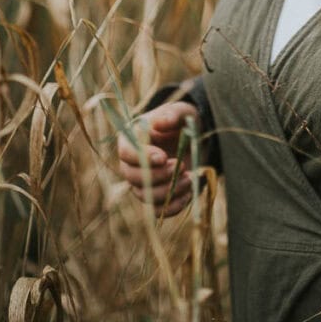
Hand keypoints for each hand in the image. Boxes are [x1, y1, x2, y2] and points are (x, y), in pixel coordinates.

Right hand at [117, 101, 200, 216]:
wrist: (194, 138)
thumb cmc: (183, 121)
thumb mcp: (182, 111)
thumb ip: (172, 114)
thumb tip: (160, 123)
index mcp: (132, 138)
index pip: (126, 153)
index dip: (142, 158)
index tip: (163, 157)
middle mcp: (132, 163)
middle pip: (133, 177)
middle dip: (158, 175)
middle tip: (181, 166)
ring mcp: (142, 182)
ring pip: (145, 196)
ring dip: (168, 191)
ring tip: (189, 177)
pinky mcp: (156, 196)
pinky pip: (157, 210)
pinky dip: (173, 206)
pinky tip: (189, 193)